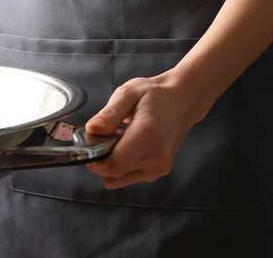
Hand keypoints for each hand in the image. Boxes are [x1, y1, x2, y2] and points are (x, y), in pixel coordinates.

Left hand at [84, 71, 210, 188]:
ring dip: (111, 163)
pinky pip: (129, 177)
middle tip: (104, 138)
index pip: (115, 164)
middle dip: (101, 159)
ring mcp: (160, 166)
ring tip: (119, 141)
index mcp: (148, 134)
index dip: (96, 160)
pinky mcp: (159, 171)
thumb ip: (109, 114)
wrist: (182, 100)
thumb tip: (92, 129)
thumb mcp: (128, 93)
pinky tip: (128, 147)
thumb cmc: (155, 95)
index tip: (90, 145)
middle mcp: (157, 155)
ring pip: (120, 178)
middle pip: (115, 173)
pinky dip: (122, 166)